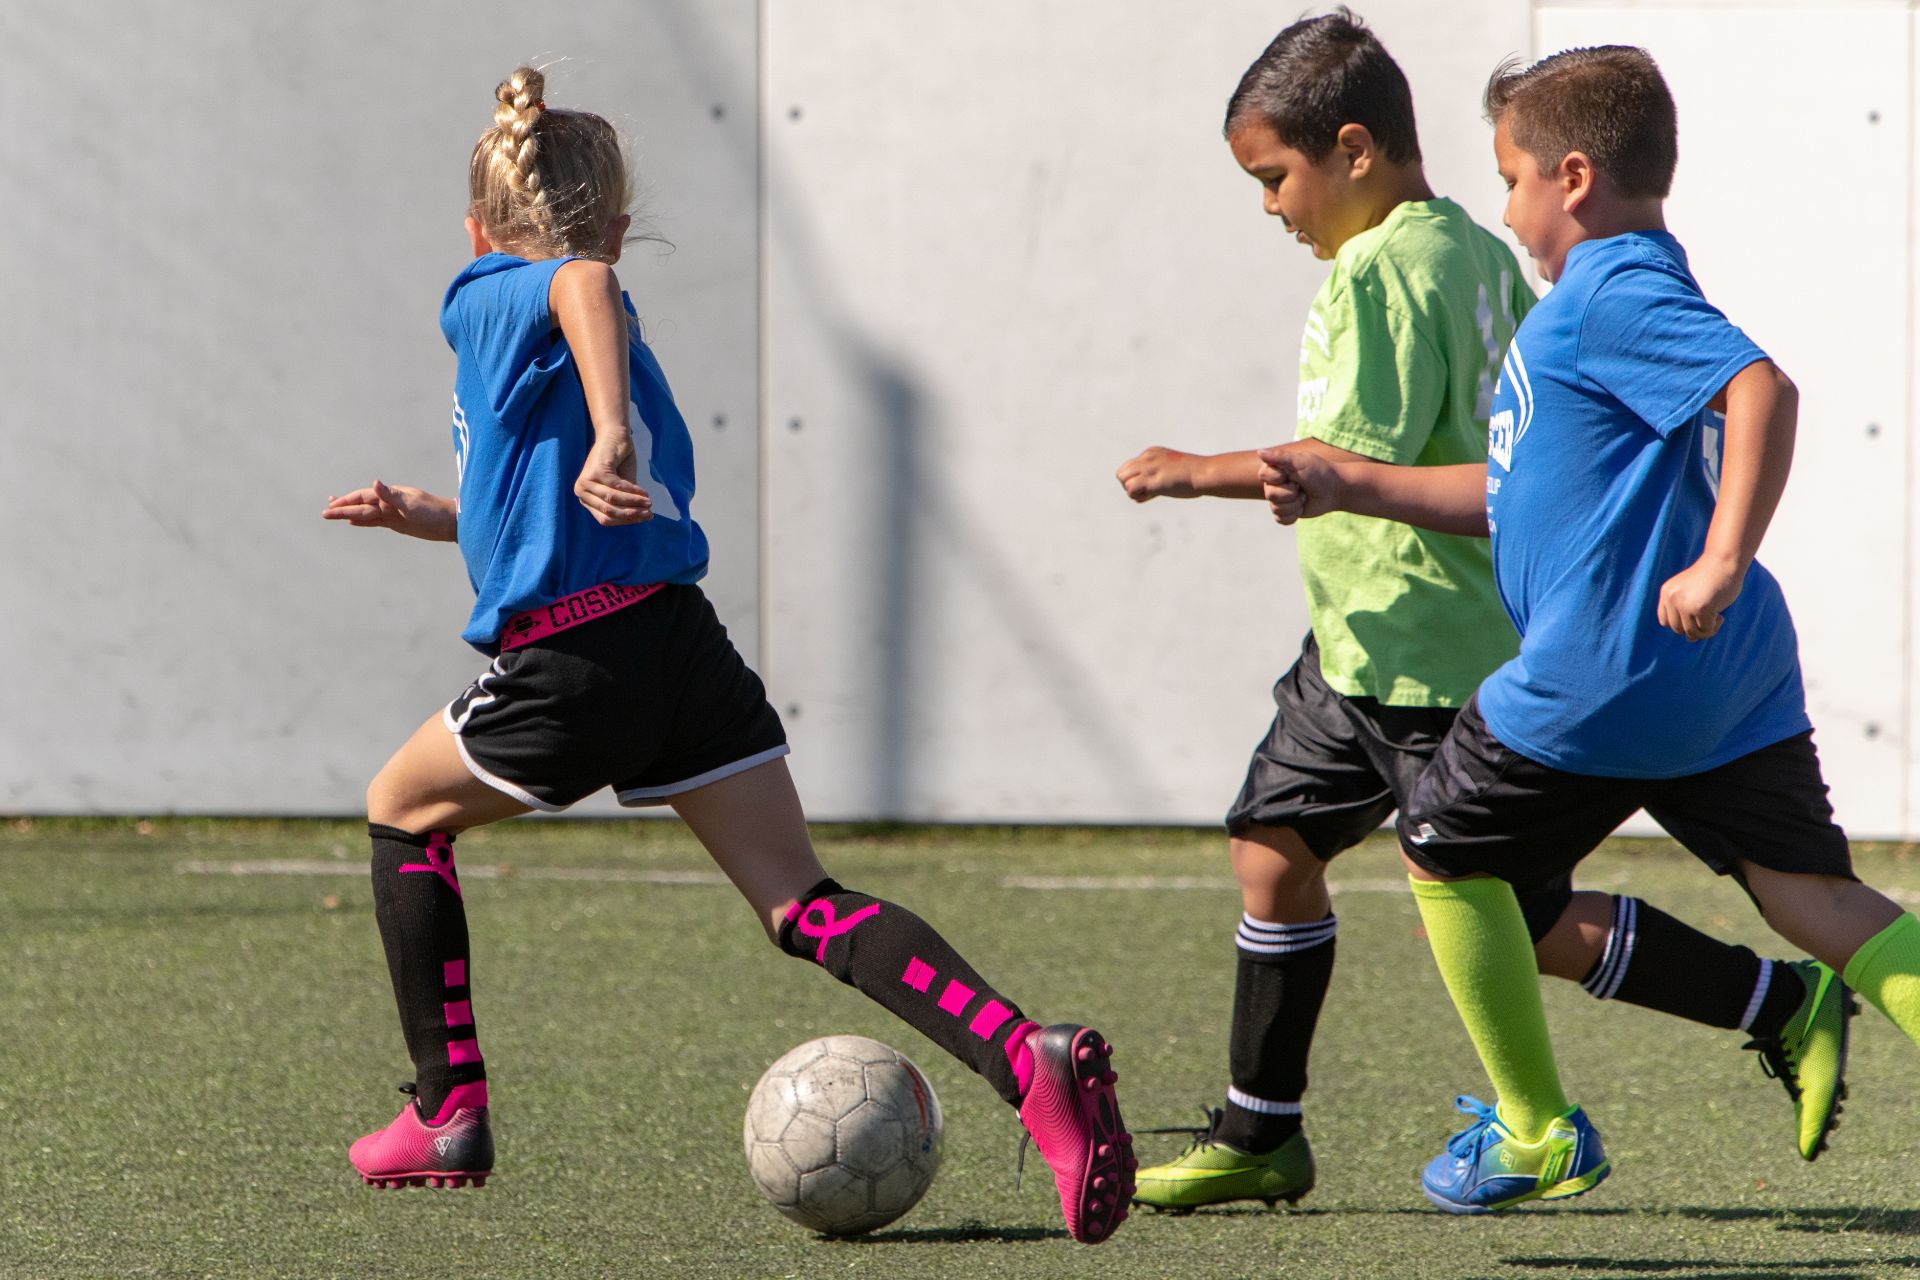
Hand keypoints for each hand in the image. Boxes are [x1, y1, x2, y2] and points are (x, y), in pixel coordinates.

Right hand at [321, 480, 455, 540]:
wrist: (452, 523)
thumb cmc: (434, 512)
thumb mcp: (412, 504)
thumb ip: (392, 495)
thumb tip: (374, 483)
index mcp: (390, 496)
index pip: (362, 497)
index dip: (346, 501)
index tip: (331, 506)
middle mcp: (389, 503)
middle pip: (360, 506)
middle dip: (342, 509)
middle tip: (324, 513)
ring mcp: (392, 513)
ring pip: (365, 513)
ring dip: (349, 513)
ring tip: (333, 512)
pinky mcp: (397, 523)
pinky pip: (375, 522)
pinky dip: (362, 521)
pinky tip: (353, 521)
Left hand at [574, 432, 652, 525]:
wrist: (615, 436)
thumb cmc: (619, 462)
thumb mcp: (622, 487)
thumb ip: (627, 503)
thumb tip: (643, 518)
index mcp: (586, 499)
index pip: (605, 519)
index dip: (627, 520)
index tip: (645, 517)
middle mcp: (581, 492)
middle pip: (609, 512)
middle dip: (632, 514)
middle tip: (649, 513)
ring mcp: (586, 482)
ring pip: (613, 500)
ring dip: (634, 502)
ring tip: (649, 503)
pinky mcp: (595, 472)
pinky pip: (617, 487)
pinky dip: (632, 491)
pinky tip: (644, 492)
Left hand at [1115, 446, 1198, 500]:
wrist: (1205, 473)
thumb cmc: (1194, 475)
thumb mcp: (1172, 471)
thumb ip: (1158, 477)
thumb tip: (1149, 492)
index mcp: (1151, 453)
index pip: (1131, 467)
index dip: (1137, 480)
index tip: (1151, 487)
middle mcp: (1147, 457)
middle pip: (1122, 473)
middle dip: (1129, 485)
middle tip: (1145, 492)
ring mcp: (1149, 468)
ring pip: (1123, 480)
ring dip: (1132, 491)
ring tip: (1149, 494)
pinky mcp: (1153, 479)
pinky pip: (1130, 489)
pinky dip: (1137, 496)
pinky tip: (1152, 496)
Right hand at [1256, 444, 1342, 522]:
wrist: (1336, 490)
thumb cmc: (1320, 472)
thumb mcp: (1301, 462)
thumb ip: (1280, 457)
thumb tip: (1259, 452)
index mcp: (1275, 469)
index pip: (1263, 476)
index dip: (1279, 478)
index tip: (1293, 474)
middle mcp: (1274, 484)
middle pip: (1270, 495)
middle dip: (1291, 493)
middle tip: (1302, 486)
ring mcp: (1280, 499)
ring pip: (1276, 508)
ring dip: (1295, 504)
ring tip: (1304, 496)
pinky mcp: (1286, 512)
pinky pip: (1280, 519)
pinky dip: (1294, 515)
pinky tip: (1302, 508)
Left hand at [1657, 554, 1742, 640]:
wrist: (1724, 561)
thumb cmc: (1712, 577)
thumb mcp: (1692, 594)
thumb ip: (1688, 615)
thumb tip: (1690, 640)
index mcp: (1666, 593)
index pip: (1665, 622)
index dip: (1680, 625)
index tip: (1695, 618)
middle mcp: (1672, 598)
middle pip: (1678, 629)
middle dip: (1694, 629)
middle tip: (1710, 620)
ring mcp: (1684, 604)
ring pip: (1691, 632)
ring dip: (1705, 631)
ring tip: (1716, 619)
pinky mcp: (1700, 608)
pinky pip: (1705, 630)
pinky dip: (1714, 628)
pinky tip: (1720, 616)